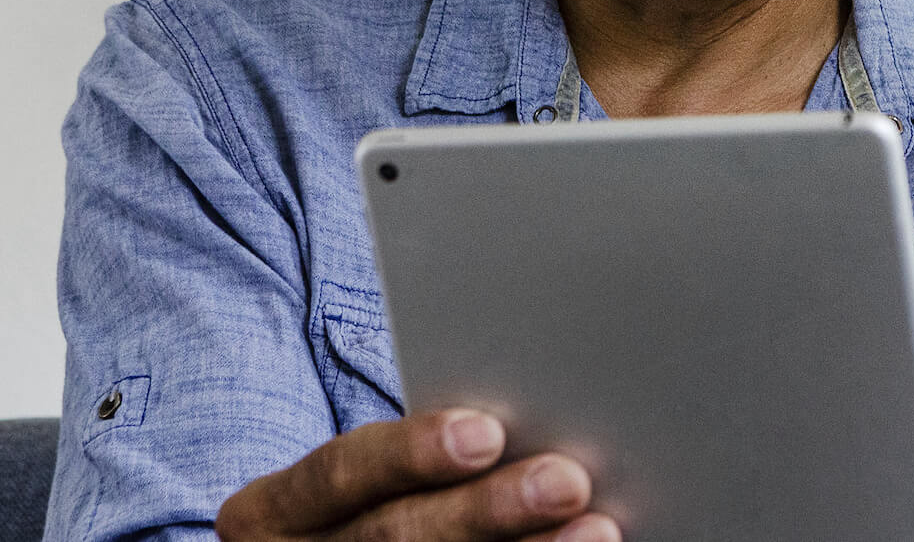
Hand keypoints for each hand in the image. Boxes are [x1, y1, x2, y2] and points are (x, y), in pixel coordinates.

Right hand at [216, 409, 619, 541]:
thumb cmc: (363, 510)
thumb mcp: (356, 485)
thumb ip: (417, 457)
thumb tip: (514, 427)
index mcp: (274, 513)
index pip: (338, 474)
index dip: (412, 452)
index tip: (487, 432)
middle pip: (391, 539)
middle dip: (484, 511)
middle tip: (567, 481)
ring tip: (595, 532)